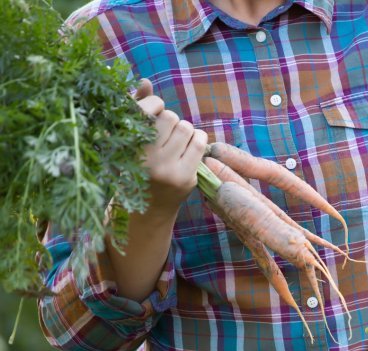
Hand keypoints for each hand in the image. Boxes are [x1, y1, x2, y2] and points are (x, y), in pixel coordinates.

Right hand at [134, 79, 207, 216]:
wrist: (148, 209)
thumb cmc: (137, 166)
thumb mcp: (129, 139)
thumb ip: (136, 109)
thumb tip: (146, 81)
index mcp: (124, 145)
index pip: (146, 109)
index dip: (154, 104)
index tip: (155, 110)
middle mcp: (144, 158)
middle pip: (170, 117)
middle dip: (171, 121)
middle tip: (167, 133)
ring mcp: (166, 170)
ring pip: (187, 128)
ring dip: (185, 130)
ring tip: (178, 141)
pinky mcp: (185, 178)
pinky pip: (200, 142)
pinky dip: (198, 139)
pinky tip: (190, 147)